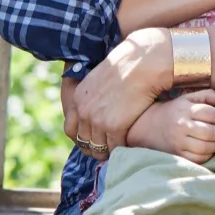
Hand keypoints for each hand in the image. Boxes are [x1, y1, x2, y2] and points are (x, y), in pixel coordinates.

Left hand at [70, 30, 174, 154]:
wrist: (145, 63)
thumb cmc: (129, 66)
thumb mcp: (101, 78)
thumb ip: (94, 95)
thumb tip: (100, 106)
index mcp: (78, 98)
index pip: (70, 129)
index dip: (82, 138)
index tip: (94, 140)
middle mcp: (84, 111)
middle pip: (83, 142)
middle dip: (94, 148)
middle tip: (107, 148)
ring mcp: (98, 120)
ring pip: (98, 148)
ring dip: (108, 151)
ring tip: (118, 149)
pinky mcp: (115, 126)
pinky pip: (115, 147)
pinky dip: (122, 148)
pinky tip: (129, 143)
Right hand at [127, 91, 214, 162]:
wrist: (150, 126)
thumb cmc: (176, 110)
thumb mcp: (190, 98)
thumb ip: (209, 96)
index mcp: (187, 110)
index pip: (212, 115)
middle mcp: (182, 126)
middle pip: (211, 133)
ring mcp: (179, 142)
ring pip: (206, 147)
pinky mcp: (178, 154)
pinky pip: (199, 158)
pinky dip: (207, 154)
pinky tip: (207, 148)